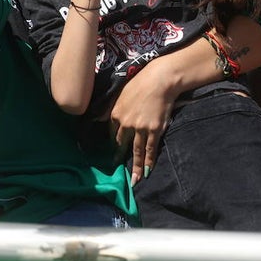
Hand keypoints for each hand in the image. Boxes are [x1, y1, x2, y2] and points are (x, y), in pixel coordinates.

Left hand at [110, 62, 177, 183]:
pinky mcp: (154, 130)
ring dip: (135, 167)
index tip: (113, 149)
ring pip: (136, 151)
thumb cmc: (141, 82)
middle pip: (122, 143)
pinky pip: (150, 149)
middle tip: (117, 167)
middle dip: (119, 155)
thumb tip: (100, 115)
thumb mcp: (121, 92)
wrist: (160, 80)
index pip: (112, 132)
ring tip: (134, 180)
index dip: (113, 141)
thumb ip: (112, 105)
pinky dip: (148, 161)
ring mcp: (140, 128)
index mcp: (115, 113)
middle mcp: (125, 123)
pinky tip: (147, 171)